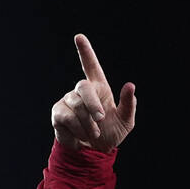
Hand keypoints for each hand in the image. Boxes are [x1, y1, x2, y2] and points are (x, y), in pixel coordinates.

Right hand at [51, 34, 136, 151]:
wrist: (95, 152)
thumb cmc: (111, 133)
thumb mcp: (126, 121)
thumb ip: (129, 104)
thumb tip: (130, 85)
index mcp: (100, 89)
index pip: (91, 66)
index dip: (85, 52)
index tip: (79, 37)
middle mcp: (82, 91)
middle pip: (83, 86)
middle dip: (93, 104)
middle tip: (101, 119)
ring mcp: (68, 100)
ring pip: (77, 106)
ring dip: (89, 123)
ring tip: (94, 133)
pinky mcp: (58, 112)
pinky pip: (67, 116)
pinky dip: (78, 129)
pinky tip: (81, 136)